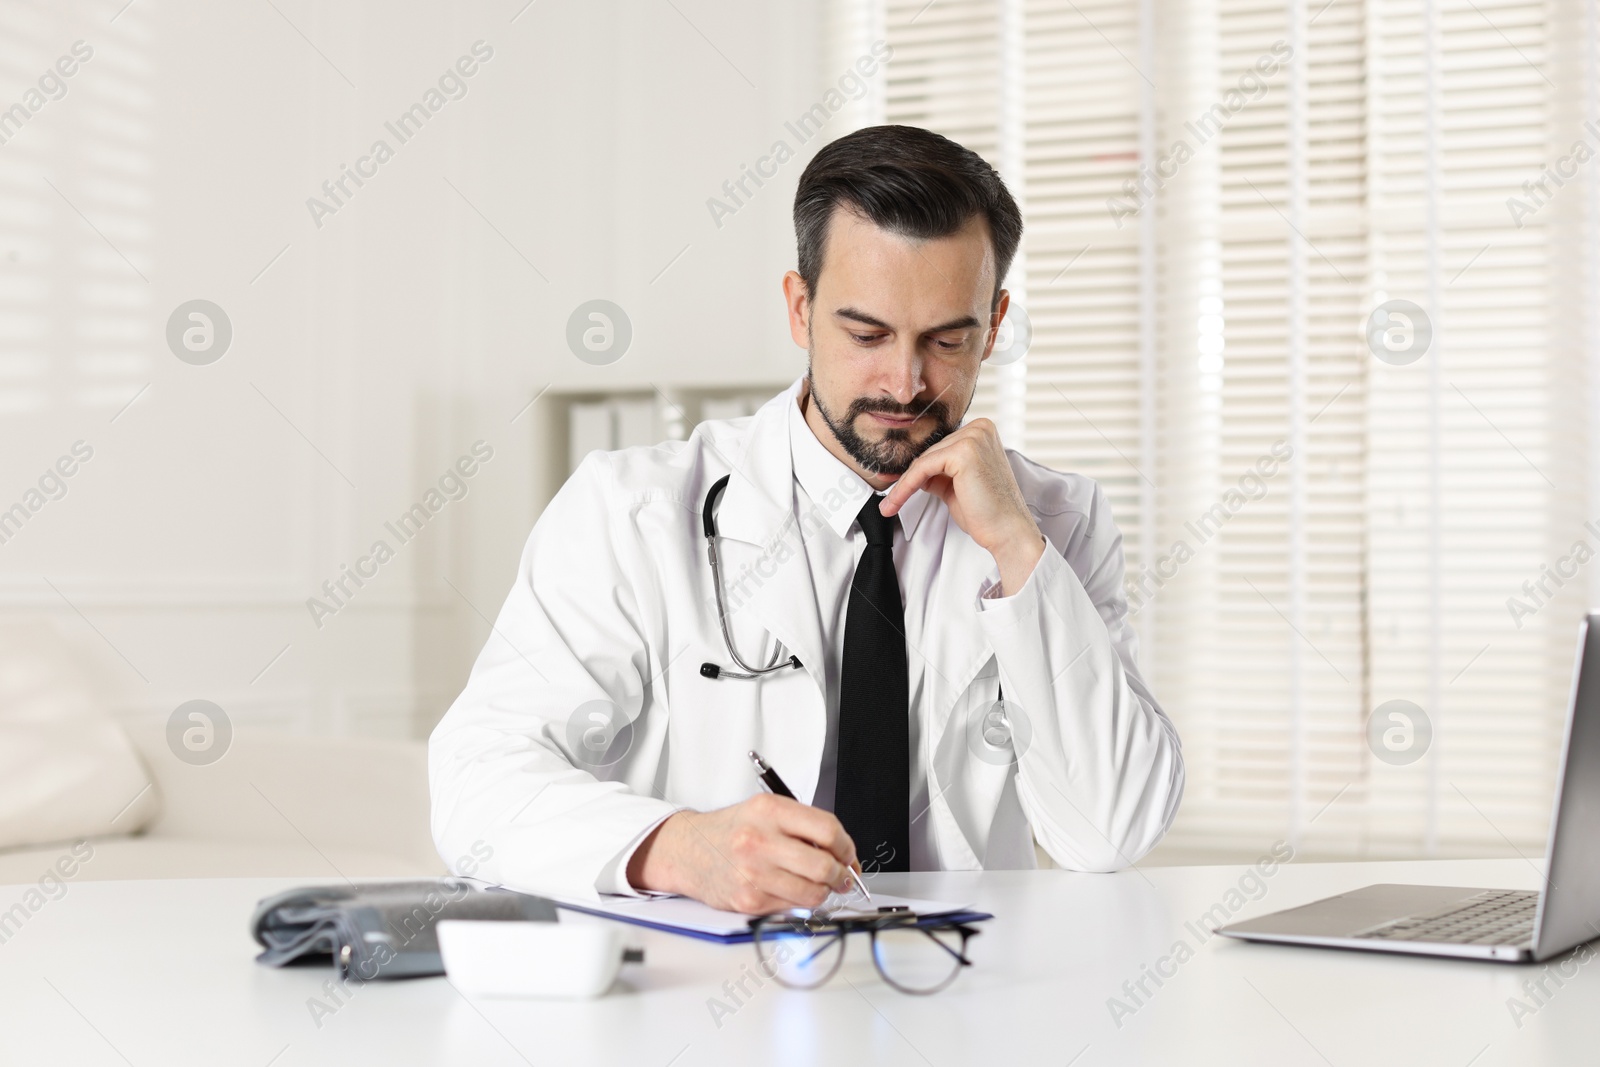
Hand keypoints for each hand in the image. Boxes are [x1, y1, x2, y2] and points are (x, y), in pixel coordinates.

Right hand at [626, 794, 860, 913]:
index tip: (849, 855)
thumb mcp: (766, 812)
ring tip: (821, 886)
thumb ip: (804, 826)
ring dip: (825, 892)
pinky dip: (800, 902)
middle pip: (824, 865)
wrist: (689, 851)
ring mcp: (754, 873)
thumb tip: (844, 855)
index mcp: (770, 810)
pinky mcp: (749, 901)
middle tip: (843, 876)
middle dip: (842, 875)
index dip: (847, 847)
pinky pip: (793, 908)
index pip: (828, 830)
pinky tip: (793, 891)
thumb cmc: (732, 831)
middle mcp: (760, 840)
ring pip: (813, 892)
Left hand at [879, 418, 1045, 594]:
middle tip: (891, 500)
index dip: (919, 469)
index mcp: (982, 431)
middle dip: (911, 477)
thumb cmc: (987, 512)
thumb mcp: (957, 485)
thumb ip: (939, 472)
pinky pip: (922, 468)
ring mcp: (973, 437)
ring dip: (904, 484)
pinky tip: (895, 502)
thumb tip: (916, 471)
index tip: (898, 486)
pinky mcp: (962, 452)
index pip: (940, 447)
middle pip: (931, 451)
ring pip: (924, 460)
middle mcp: (980, 428)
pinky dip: (906, 486)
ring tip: (890, 505)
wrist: (1007, 532)